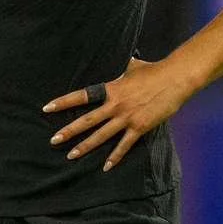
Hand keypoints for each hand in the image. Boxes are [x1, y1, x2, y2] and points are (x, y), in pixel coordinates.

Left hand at [42, 58, 189, 170]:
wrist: (175, 79)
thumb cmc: (154, 70)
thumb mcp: (132, 65)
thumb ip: (121, 66)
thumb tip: (118, 56)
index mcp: (111, 89)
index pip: (82, 96)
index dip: (64, 102)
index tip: (47, 107)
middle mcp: (116, 105)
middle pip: (87, 121)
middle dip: (69, 131)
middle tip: (53, 140)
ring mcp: (127, 118)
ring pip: (102, 136)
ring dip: (85, 147)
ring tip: (71, 156)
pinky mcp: (140, 127)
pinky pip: (124, 145)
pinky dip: (115, 157)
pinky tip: (105, 167)